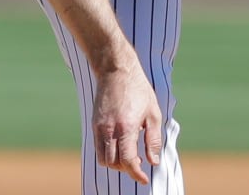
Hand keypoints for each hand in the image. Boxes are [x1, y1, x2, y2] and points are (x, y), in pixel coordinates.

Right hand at [92, 61, 164, 184]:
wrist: (115, 71)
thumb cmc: (138, 90)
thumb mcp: (153, 113)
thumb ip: (153, 140)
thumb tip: (154, 162)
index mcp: (126, 128)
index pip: (128, 161)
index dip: (137, 174)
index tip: (144, 179)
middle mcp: (109, 130)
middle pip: (114, 164)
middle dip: (126, 169)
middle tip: (139, 163)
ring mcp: (99, 128)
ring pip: (103, 159)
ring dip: (116, 163)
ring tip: (129, 154)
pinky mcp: (94, 125)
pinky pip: (98, 148)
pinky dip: (108, 153)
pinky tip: (120, 145)